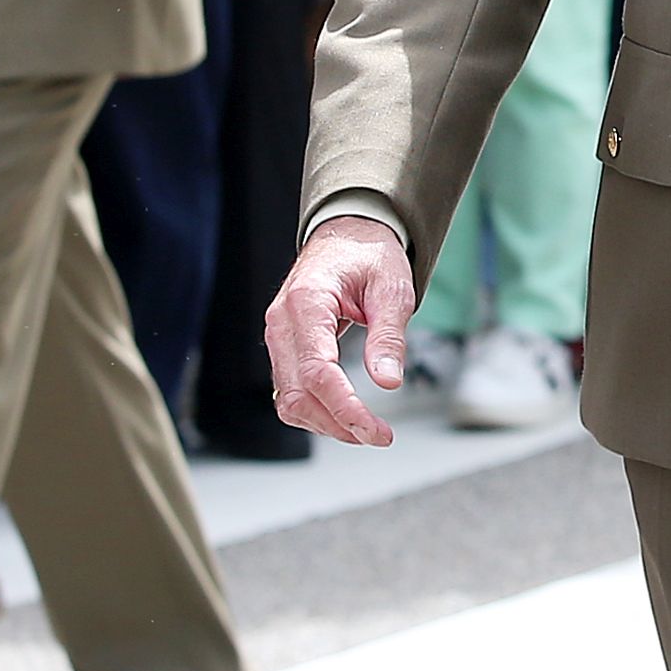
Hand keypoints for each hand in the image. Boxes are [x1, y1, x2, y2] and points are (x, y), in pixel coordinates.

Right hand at [267, 217, 422, 445]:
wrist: (348, 234)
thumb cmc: (370, 255)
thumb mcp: (392, 288)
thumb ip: (388, 336)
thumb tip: (388, 383)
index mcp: (307, 301)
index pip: (317, 372)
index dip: (345, 408)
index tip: (376, 431)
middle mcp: (282, 321)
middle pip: (298, 393)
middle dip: (338, 423)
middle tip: (378, 436)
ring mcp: (278, 335)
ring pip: (288, 398)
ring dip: (325, 423)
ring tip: (365, 430)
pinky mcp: (284, 347)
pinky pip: (290, 389)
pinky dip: (314, 410)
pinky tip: (344, 415)